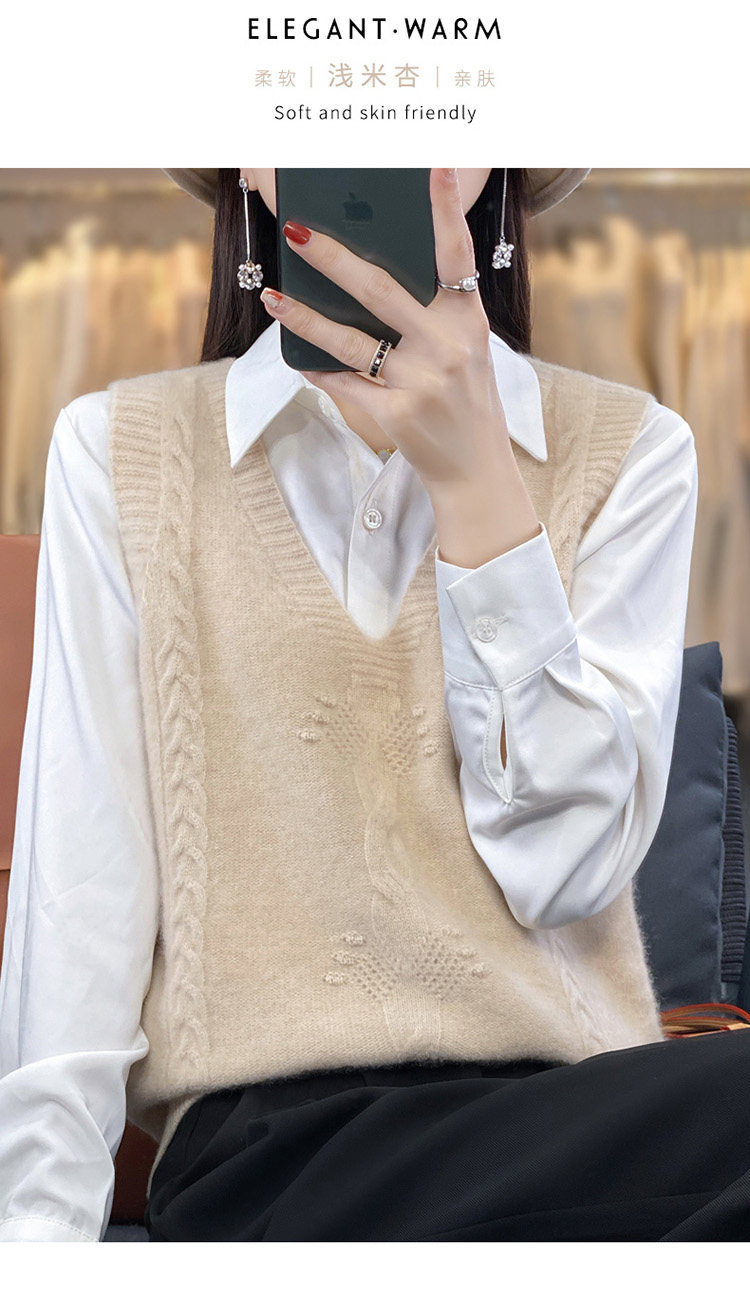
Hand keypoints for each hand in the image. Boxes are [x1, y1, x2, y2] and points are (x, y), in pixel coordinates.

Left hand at [259, 167, 511, 492]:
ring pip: (350, 340)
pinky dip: (318, 370)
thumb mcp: (464, 348)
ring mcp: (421, 383)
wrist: (476, 469)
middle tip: (297, 229)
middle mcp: (447, 346)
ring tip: (273, 296)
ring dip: (305, 317)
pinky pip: (345, 383)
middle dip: (334, 258)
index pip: (456, 254)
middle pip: (381, 291)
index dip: (445, 210)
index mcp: (468, 320)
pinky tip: (296, 357)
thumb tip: (363, 273)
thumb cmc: (464, 399)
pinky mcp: (397, 416)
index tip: (435, 165)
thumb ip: (429, 312)